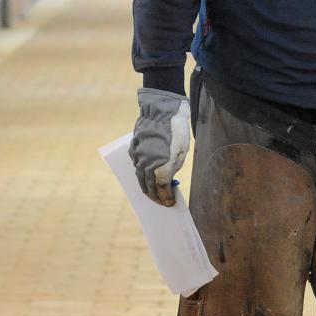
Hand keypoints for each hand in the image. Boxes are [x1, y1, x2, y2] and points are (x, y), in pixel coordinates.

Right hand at [129, 88, 190, 205]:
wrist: (163, 112)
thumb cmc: (177, 133)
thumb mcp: (181, 153)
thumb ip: (173, 168)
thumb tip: (167, 178)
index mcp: (161, 169)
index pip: (162, 190)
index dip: (166, 198)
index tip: (170, 203)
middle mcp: (146, 166)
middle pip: (149, 187)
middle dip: (155, 196)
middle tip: (160, 202)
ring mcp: (138, 157)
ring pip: (140, 176)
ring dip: (145, 186)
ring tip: (151, 193)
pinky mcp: (134, 148)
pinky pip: (136, 164)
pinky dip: (140, 172)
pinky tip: (144, 176)